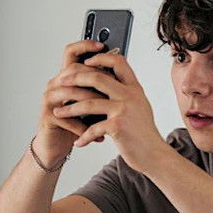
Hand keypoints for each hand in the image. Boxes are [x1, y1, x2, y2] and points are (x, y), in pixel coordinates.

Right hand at [35, 40, 107, 166]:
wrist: (60, 144)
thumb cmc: (79, 121)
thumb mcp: (94, 100)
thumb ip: (102, 86)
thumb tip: (123, 71)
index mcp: (67, 76)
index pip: (72, 52)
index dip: (85, 46)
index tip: (102, 45)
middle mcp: (55, 84)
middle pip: (73, 70)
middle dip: (94, 78)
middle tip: (112, 87)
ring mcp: (49, 99)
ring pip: (70, 92)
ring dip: (91, 102)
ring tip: (107, 111)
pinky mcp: (48, 116)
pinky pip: (68, 119)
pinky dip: (86, 128)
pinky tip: (99, 135)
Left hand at [52, 51, 167, 172]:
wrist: (154, 154)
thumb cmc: (144, 133)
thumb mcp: (139, 106)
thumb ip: (126, 92)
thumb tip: (107, 79)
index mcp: (135, 88)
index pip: (118, 61)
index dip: (100, 58)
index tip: (86, 62)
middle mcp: (130, 95)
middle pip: (97, 78)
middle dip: (74, 78)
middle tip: (61, 82)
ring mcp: (124, 110)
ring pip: (89, 102)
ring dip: (69, 108)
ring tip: (58, 112)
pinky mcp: (117, 126)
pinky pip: (92, 128)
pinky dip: (83, 136)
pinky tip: (78, 141)